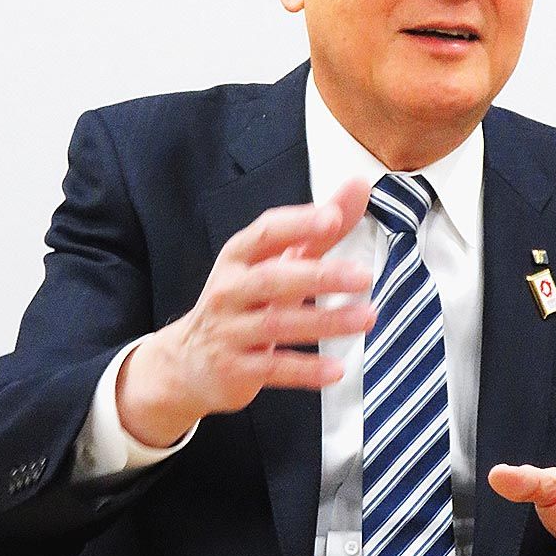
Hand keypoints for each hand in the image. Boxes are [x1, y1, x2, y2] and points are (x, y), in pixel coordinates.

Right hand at [116, 179, 375, 445]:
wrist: (187, 363)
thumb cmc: (244, 300)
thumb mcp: (274, 263)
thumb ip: (318, 230)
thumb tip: (360, 185)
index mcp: (238, 257)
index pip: (266, 232)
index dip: (298, 223)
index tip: (334, 217)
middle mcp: (229, 290)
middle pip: (273, 279)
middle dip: (320, 276)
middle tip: (365, 275)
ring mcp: (229, 331)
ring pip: (278, 324)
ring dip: (326, 322)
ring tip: (368, 317)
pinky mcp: (235, 370)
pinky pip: (274, 368)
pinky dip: (307, 370)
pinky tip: (338, 369)